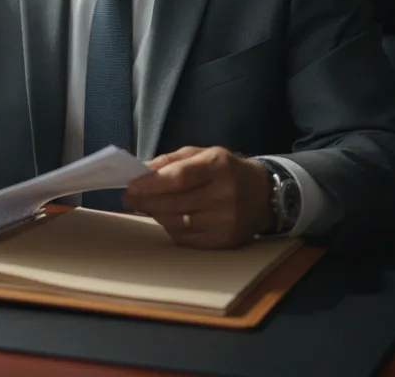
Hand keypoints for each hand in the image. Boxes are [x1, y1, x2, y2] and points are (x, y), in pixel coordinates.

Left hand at [122, 146, 274, 248]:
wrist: (265, 195)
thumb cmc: (227, 170)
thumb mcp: (204, 154)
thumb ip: (171, 160)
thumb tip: (141, 171)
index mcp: (218, 166)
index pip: (179, 178)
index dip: (151, 184)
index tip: (130, 187)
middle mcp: (225, 195)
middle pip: (174, 203)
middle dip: (146, 201)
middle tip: (129, 198)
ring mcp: (226, 221)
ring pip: (177, 222)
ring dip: (156, 214)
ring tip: (149, 206)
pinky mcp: (224, 241)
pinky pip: (186, 238)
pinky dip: (171, 228)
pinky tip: (169, 218)